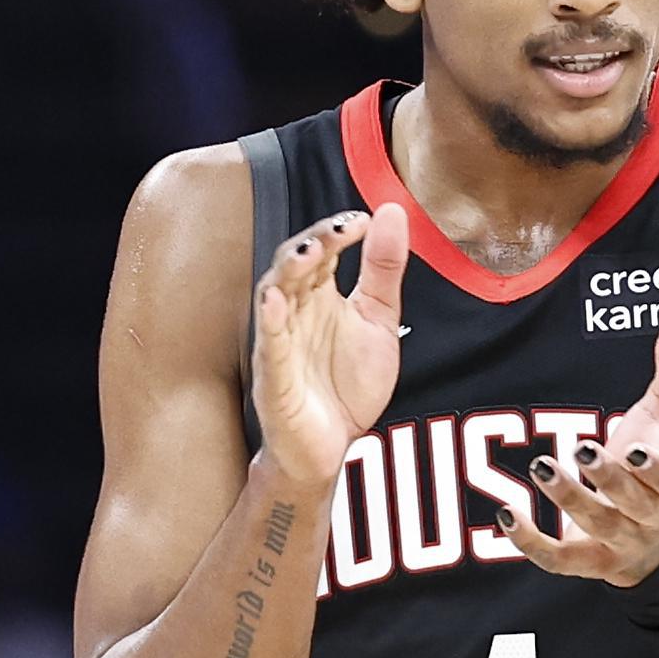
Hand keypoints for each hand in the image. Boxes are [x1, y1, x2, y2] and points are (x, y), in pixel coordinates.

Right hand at [249, 206, 408, 488]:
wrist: (332, 446)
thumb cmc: (348, 384)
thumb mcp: (378, 320)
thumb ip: (384, 270)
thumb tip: (390, 211)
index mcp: (319, 296)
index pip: (323, 251)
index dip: (339, 231)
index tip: (364, 219)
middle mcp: (295, 312)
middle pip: (295, 265)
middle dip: (314, 244)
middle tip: (341, 230)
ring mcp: (280, 343)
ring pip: (276, 297)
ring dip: (290, 273)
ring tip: (309, 252)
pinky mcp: (273, 378)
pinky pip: (269, 346)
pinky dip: (271, 322)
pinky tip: (275, 301)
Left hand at [504, 315, 658, 586]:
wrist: (655, 535)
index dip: (654, 471)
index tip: (635, 449)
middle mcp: (653, 520)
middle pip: (631, 504)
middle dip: (607, 479)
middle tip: (581, 449)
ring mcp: (620, 544)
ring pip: (596, 527)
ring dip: (569, 499)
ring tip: (544, 466)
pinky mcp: (587, 562)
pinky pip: (559, 560)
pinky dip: (531, 543)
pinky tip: (506, 515)